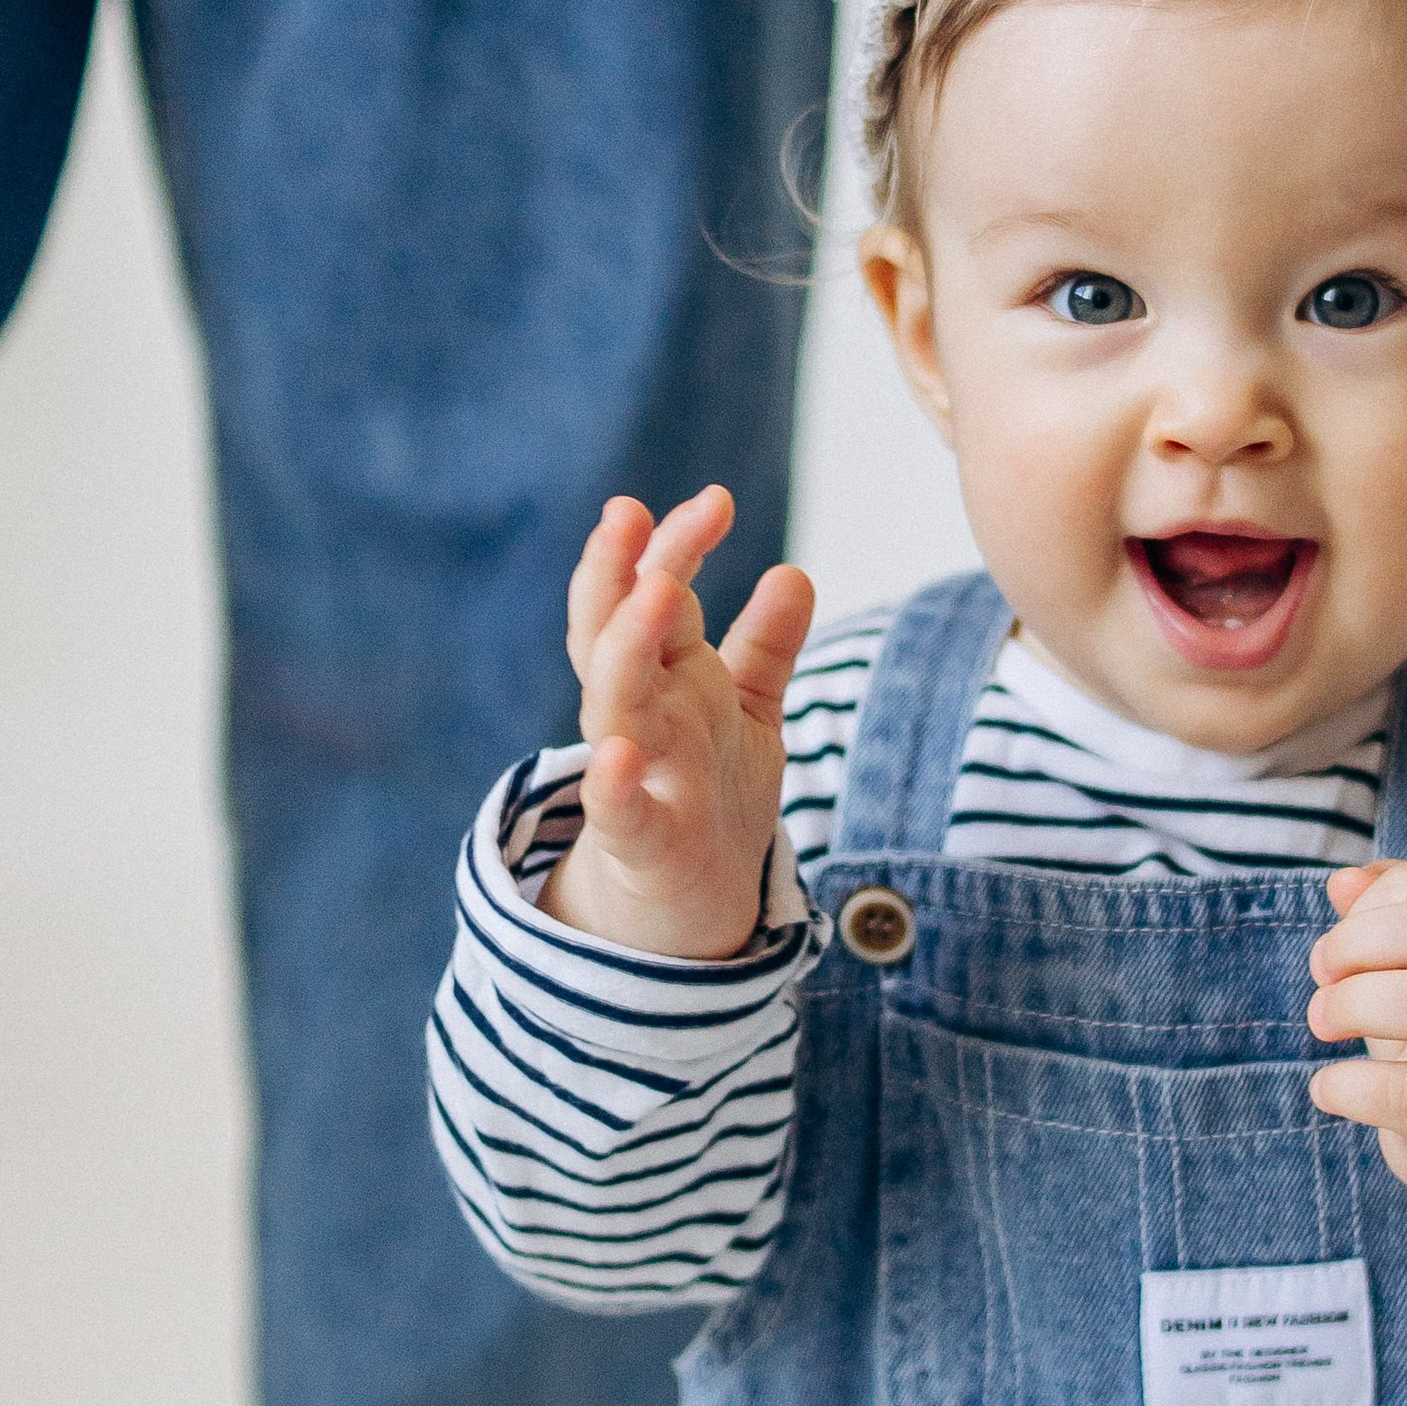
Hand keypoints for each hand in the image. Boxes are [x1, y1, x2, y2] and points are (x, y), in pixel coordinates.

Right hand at [539, 489, 814, 961]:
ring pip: (612, 704)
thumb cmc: (710, 794)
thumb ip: (765, 647)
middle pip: (616, 632)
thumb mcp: (746, 712)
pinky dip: (610, 787)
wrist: (690, 907)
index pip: (657, 594)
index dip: (677, 546)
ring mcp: (634, 774)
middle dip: (619, 573)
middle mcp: (641, 715)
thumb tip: (796, 572)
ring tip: (650, 594)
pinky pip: (616, 811)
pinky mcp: (638, 841)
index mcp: (665, 677)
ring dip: (625, 650)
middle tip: (630, 513)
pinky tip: (613, 758)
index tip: (717, 498)